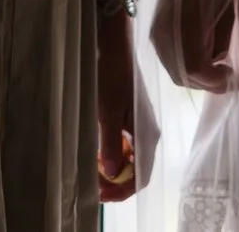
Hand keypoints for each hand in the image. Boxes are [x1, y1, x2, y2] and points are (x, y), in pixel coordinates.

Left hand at [95, 10, 139, 201]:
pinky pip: (124, 146)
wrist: (114, 43)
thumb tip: (111, 174)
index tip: (101, 194)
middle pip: (136, 170)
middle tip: (92, 187)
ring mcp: (138, 125)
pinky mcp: (129, 118)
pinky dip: (111, 155)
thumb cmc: (111, 74)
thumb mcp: (107, 110)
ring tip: (92, 174)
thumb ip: (111, 143)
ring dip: (112, 171)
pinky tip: (97, 154)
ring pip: (129, 159)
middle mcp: (147, 132)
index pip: (141, 175)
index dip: (122, 190)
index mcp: (146, 133)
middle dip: (115, 184)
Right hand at [152, 0, 234, 93]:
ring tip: (215, 68)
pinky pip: (169, 62)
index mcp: (186, 25)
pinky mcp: (155, 35)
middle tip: (226, 76)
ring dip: (196, 77)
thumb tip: (221, 62)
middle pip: (184, 76)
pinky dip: (186, 68)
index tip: (231, 75)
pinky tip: (202, 58)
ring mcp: (157, 36)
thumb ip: (222, 38)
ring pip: (175, 73)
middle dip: (207, 82)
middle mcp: (166, 35)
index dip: (214, 79)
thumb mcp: (226, 7)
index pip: (196, 68)